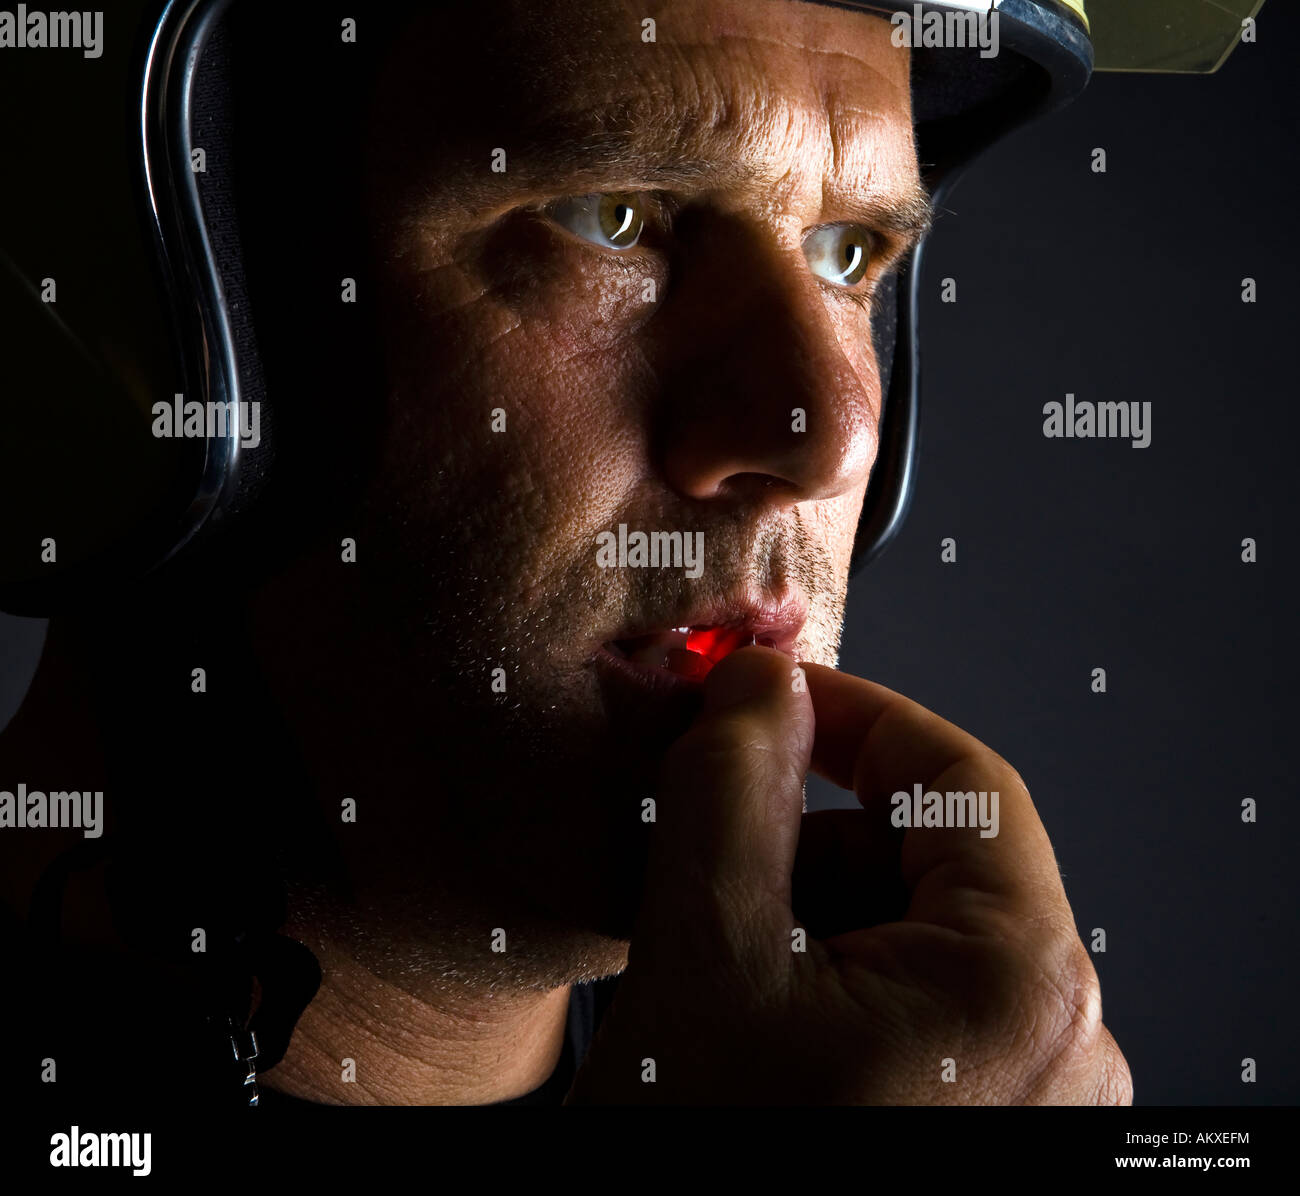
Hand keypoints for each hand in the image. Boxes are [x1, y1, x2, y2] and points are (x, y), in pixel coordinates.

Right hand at [566, 647, 1131, 1104]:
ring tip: (716, 957)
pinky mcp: (984, 1122)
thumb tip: (757, 684)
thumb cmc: (716, 1163)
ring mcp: (1027, 1095)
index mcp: (1024, 988)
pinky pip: (911, 999)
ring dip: (804, 907)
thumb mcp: (701, 960)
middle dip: (808, 830)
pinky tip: (750, 1008)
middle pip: (930, 859)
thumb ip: (732, 792)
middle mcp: (1058, 1047)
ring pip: (910, 930)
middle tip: (707, 832)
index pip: (959, 778)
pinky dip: (826, 972)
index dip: (852, 716)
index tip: (770, 693)